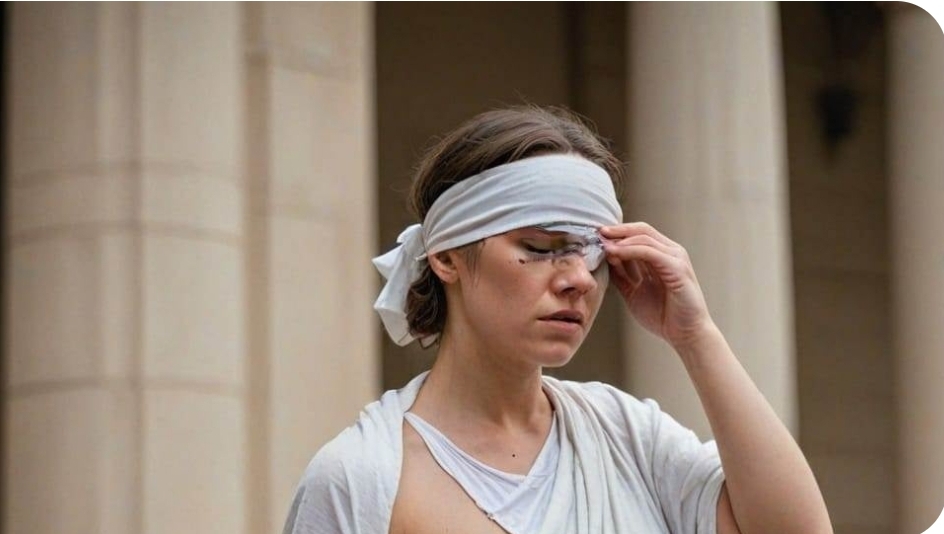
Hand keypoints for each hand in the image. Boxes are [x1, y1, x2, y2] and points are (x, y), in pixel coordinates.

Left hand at [600, 222, 714, 349]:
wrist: (686, 335)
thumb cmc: (664, 316)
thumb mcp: (634, 292)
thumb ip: (622, 276)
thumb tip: (605, 260)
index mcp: (662, 257)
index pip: (639, 234)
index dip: (617, 233)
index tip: (597, 236)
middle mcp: (671, 253)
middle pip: (642, 230)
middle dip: (617, 230)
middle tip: (598, 233)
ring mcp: (676, 258)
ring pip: (645, 238)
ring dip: (621, 240)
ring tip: (603, 245)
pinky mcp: (678, 268)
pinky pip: (650, 253)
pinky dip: (630, 251)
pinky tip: (615, 254)